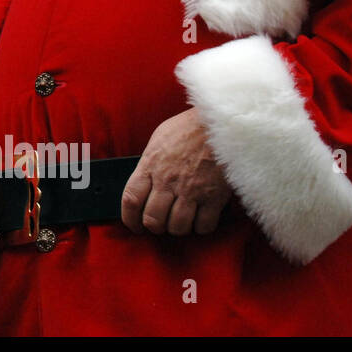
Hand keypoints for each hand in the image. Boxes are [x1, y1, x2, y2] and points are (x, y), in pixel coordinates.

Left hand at [121, 108, 231, 235]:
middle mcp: (168, 181)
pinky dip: (201, 227)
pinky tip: (201, 219)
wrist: (221, 123)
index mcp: (150, 165)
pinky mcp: (214, 197)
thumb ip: (150, 163)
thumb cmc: (189, 128)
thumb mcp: (160, 139)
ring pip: (178, 226)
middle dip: (154, 226)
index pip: (131, 200)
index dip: (129, 218)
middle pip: (153, 219)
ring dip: (177, 228)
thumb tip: (144, 183)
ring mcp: (192, 190)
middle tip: (160, 224)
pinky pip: (204, 225)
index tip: (134, 225)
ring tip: (180, 221)